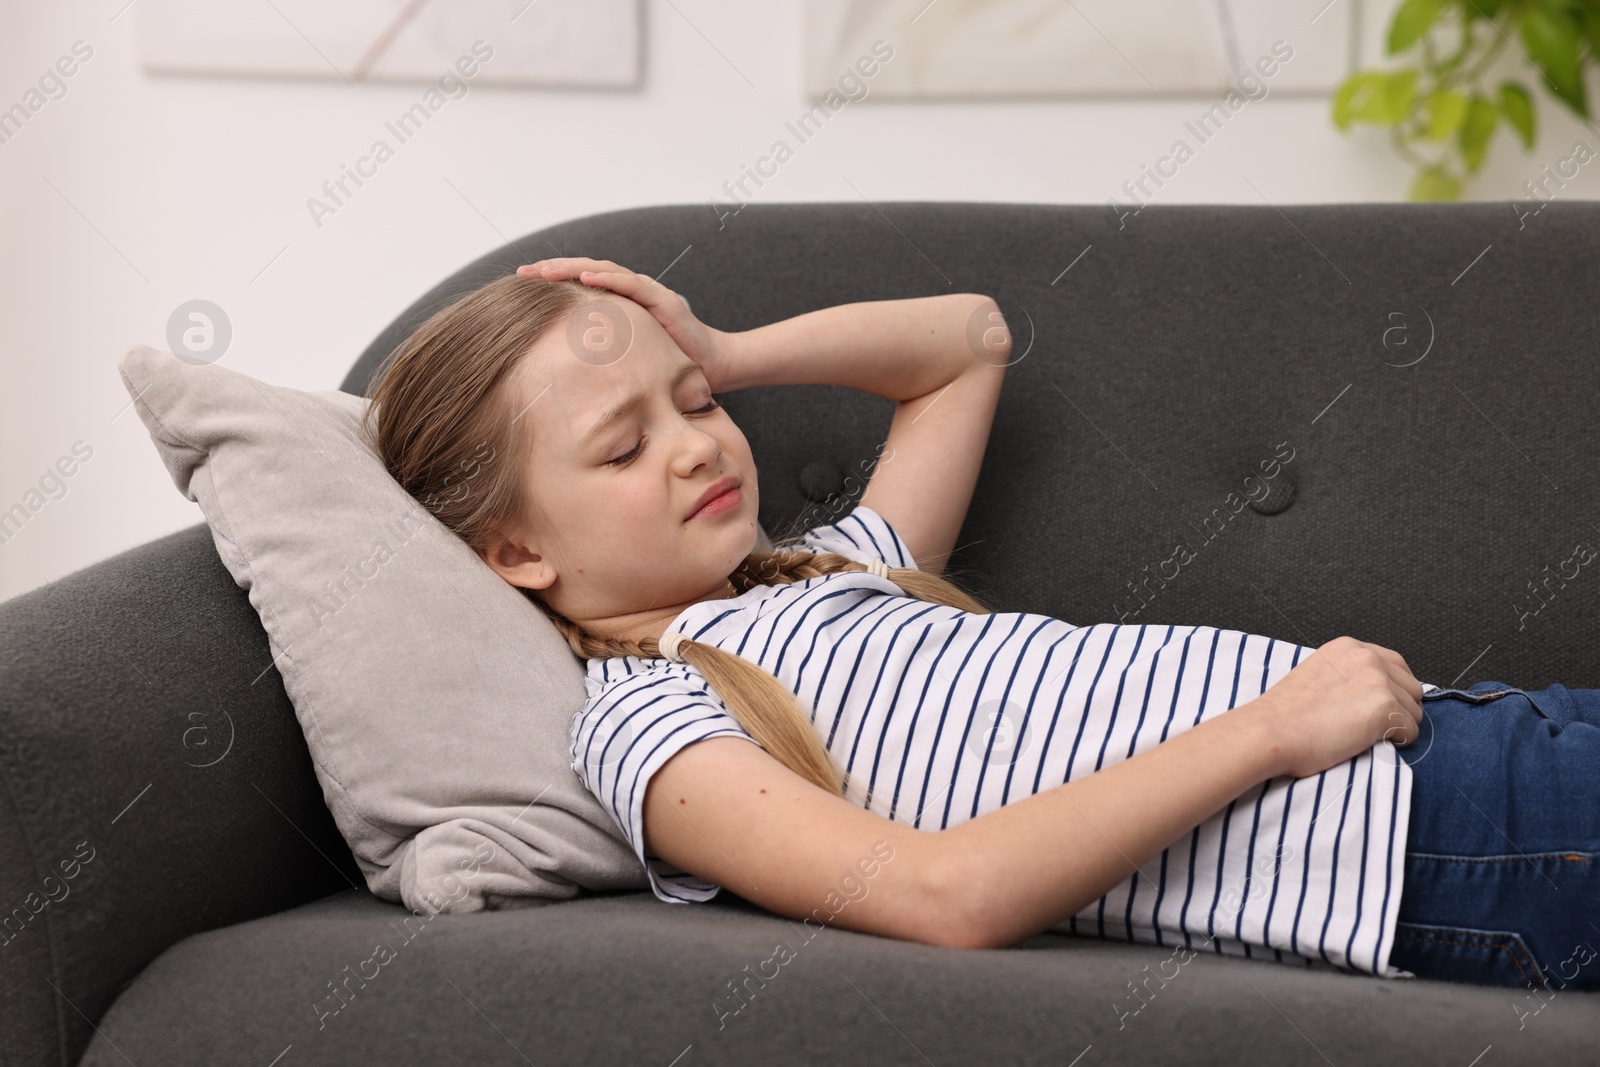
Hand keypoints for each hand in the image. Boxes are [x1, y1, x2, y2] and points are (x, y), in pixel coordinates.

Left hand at [516, 258, 737, 390]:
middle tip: (522, 272)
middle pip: (585, 272)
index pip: (579, 286)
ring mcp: (646, 292)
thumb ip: (600, 356)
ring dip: (572, 269)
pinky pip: (630, 285)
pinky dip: (607, 279)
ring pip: (603, 270)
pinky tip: (584, 278)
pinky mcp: (662, 300)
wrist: (712, 367)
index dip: (551, 282)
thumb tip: (561, 369)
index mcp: (618, 304)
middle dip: (552, 270)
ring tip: (544, 270)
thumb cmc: (668, 367)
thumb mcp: (624, 361)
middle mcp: (629, 292)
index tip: (521, 285)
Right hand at [1252, 635, 1424, 778]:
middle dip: (1397, 709)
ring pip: (1414, 712)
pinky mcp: (1385, 707)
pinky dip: (1393, 743)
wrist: (1270, 732)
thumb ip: (1348, 674)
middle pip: (1412, 688)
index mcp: (1349, 647)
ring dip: (1394, 727)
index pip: (1396, 665)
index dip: (1392, 690)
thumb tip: (1375, 690)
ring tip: (1359, 734)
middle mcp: (1368, 657)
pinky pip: (1411, 733)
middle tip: (1365, 725)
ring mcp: (1379, 681)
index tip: (1374, 707)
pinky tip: (1362, 741)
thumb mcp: (1317, 675)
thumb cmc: (1284, 715)